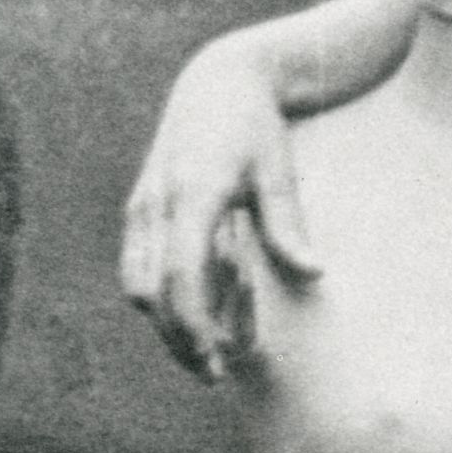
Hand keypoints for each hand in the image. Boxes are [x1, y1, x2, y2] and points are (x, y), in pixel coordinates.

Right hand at [119, 50, 315, 378]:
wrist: (216, 79)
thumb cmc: (255, 124)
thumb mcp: (278, 169)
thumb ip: (288, 224)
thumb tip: (314, 273)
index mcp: (192, 194)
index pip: (181, 277)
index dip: (193, 326)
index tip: (215, 361)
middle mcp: (157, 203)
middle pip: (152, 292)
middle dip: (177, 339)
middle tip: (214, 373)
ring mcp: (142, 205)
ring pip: (137, 284)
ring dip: (165, 322)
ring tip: (205, 348)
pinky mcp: (140, 207)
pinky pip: (138, 265)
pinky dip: (161, 296)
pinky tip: (197, 308)